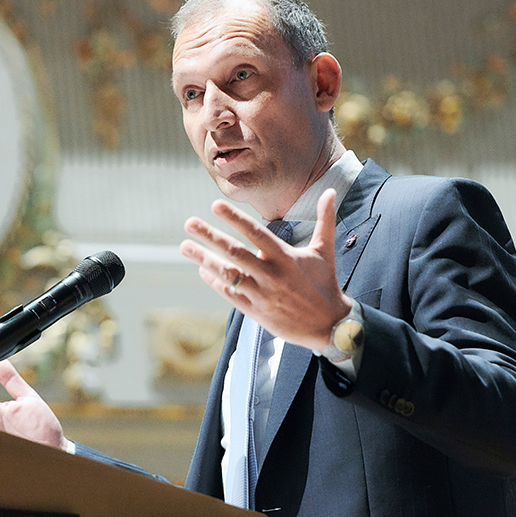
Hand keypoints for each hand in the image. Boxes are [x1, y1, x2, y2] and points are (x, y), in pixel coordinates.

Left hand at [180, 188, 352, 350]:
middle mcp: (271, 274)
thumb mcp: (325, 250)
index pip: (255, 233)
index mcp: (285, 256)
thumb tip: (331, 192)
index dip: (234, 218)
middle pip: (234, 252)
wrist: (330, 325)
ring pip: (227, 274)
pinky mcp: (257, 312)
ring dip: (204, 260)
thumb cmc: (326, 283)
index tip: (214, 205)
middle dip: (209, 237)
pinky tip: (202, 271)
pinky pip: (230, 295)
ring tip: (185, 246)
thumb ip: (325, 219)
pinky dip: (215, 282)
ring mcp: (262, 294)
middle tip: (189, 223)